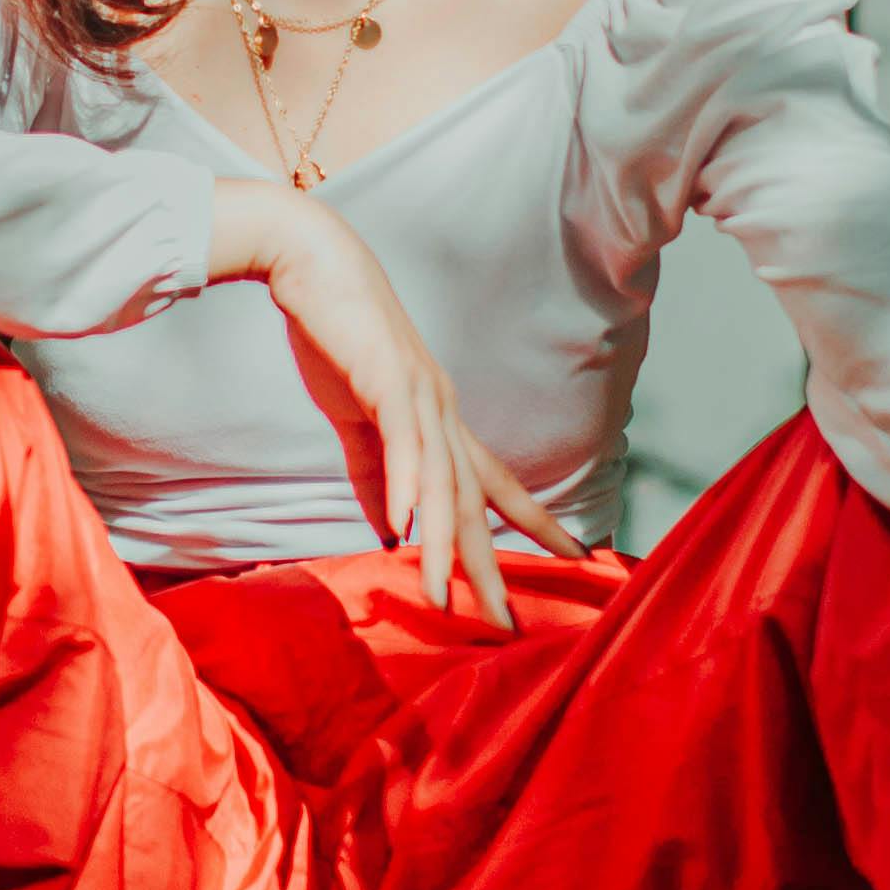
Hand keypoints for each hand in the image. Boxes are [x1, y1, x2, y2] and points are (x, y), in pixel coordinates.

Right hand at [209, 178, 587, 624]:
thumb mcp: (358, 419)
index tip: (574, 558)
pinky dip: (402, 486)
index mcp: (441, 421)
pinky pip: (399, 443)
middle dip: (490, 565)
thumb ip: (375, 474)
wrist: (315, 265)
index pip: (497, 485)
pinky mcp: (385, 381)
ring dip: (441, 545)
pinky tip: (401, 529)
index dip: (535, 524)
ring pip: (440, 484)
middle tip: (508, 624)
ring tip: (444, 598)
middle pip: (475, 501)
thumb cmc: (339, 338)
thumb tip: (389, 530)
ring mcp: (418, 397)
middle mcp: (443, 413)